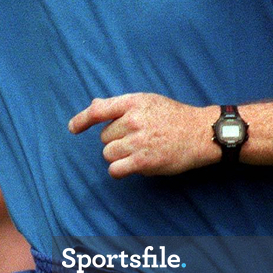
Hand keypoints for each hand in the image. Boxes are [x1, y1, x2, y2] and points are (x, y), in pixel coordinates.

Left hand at [68, 93, 218, 177]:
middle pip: (104, 137)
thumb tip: (94, 105)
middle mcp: (133, 120)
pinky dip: (120, 170)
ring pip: (108, 154)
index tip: (73, 128)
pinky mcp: (143, 161)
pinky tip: (131, 166)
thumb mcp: (148, 101)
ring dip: (118, 156)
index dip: (82, 119)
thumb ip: (121, 105)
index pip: (99, 110)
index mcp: (133, 102)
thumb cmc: (174, 116)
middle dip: (116, 140)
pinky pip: (115, 169)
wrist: (200, 133)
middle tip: (137, 138)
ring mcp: (138, 141)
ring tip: (139, 151)